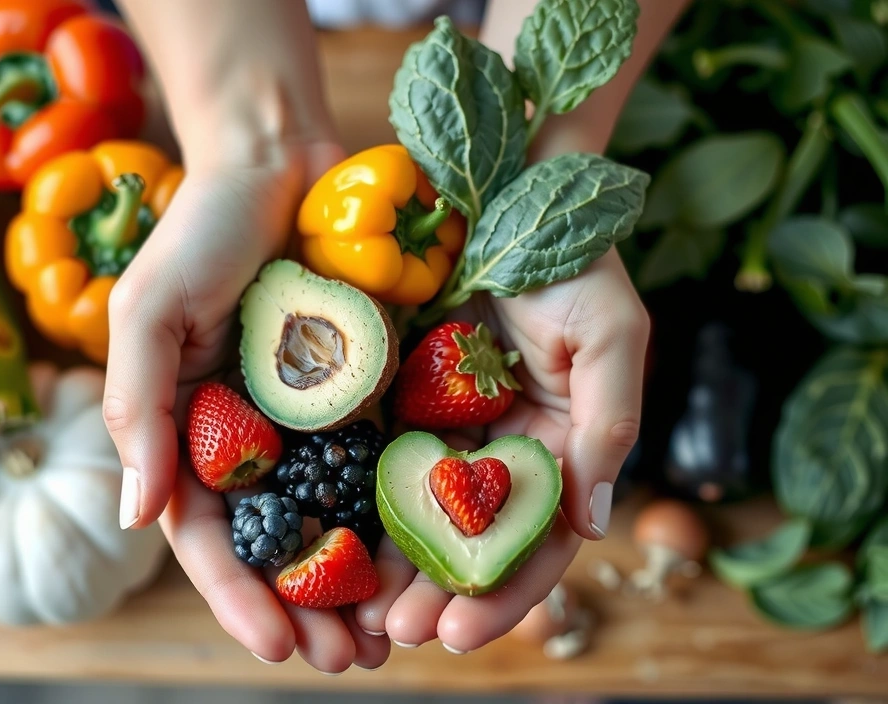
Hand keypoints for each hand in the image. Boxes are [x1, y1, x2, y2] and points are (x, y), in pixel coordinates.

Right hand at [102, 139, 392, 672]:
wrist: (280, 163)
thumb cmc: (203, 230)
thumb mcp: (150, 313)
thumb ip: (137, 410)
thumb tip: (133, 516)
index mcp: (193, 431)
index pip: (210, 538)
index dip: (238, 598)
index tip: (275, 648)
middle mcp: (253, 439)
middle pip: (277, 547)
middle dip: (306, 612)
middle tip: (346, 663)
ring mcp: (312, 420)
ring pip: (334, 522)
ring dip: (358, 585)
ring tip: (389, 639)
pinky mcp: (364, 390)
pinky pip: (379, 463)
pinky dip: (395, 516)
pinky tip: (424, 557)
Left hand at [356, 248, 648, 651]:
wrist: (503, 194)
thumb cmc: (570, 260)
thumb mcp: (611, 335)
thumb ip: (609, 424)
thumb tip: (598, 524)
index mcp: (559, 445)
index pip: (536, 536)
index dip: (504, 589)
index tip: (460, 630)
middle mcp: (502, 447)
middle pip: (472, 539)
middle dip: (439, 592)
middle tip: (397, 633)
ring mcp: (450, 424)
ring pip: (422, 513)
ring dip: (395, 565)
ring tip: (359, 612)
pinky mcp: (402, 397)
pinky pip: (380, 458)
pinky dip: (361, 504)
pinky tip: (334, 541)